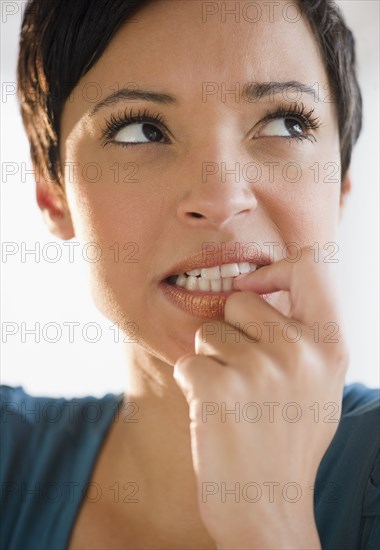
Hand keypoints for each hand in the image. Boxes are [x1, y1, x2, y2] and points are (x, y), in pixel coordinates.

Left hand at [173, 247, 347, 548]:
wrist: (265, 508)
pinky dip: (192, 385)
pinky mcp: (218, 387)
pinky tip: (214, 415)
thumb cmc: (286, 443)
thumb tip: (271, 283)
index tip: (253, 290)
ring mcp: (259, 368)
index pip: (308, 266)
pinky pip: (188, 361)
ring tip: (234, 401)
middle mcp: (299, 351)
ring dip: (211, 361)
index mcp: (328, 347)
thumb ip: (304, 335)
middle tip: (244, 376)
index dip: (274, 269)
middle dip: (231, 330)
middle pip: (240, 300)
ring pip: (208, 332)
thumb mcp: (318, 386)